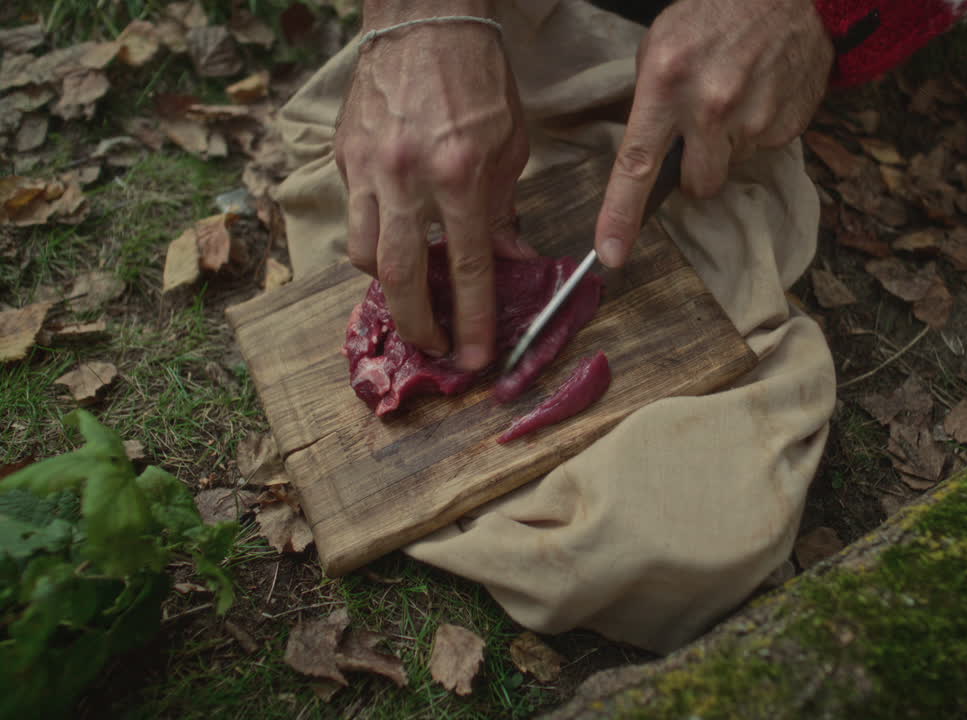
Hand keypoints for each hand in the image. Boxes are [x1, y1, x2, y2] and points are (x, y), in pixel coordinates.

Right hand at [336, 0, 530, 369]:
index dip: (473, 321)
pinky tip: (391, 239)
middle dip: (416, 324)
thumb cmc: (477, 78)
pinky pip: (351, 217)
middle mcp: (409, 177)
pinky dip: (369, 239)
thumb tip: (512, 259)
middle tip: (432, 345)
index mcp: (461, 175)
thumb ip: (505, 208)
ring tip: (409, 291)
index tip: (474, 357)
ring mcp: (369, 168)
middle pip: (399, 276)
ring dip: (386, 284)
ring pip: (360, 253)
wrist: (425, 18)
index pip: (469, 268)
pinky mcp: (345, 156)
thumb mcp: (511, 144)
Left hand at [593, 0, 833, 267]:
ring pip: (731, 166)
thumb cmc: (716, 12)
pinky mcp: (786, 126)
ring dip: (728, 144)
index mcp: (666, 81)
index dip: (622, 214)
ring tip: (736, 94)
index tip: (612, 253)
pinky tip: (761, 91)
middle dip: (695, 169)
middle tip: (701, 130)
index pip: (635, 164)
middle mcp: (709, 106)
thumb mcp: (662, 44)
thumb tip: (648, 153)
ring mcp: (753, 118)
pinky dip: (758, 129)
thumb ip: (651, 103)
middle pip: (696, 184)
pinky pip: (762, 149)